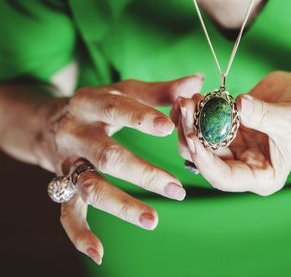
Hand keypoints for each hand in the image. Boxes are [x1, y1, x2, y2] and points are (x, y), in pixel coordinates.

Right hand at [35, 74, 203, 263]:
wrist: (52, 123)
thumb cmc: (99, 106)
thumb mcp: (125, 91)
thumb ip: (161, 91)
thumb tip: (197, 80)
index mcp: (91, 103)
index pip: (117, 108)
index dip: (141, 118)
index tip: (169, 127)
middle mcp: (76, 133)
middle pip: (107, 156)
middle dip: (142, 173)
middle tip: (176, 189)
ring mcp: (68, 163)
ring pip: (91, 187)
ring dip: (121, 205)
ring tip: (153, 221)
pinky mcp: (63, 186)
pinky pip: (68, 213)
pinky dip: (80, 234)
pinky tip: (99, 253)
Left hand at [173, 71, 290, 194]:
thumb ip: (267, 116)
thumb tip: (240, 106)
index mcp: (260, 176)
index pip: (224, 178)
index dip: (205, 162)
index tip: (192, 138)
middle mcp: (243, 164)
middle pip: (205, 158)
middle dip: (190, 135)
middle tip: (184, 108)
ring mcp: (234, 145)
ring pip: (200, 140)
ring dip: (188, 122)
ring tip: (186, 99)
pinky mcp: (229, 126)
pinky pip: (205, 122)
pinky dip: (196, 111)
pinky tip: (192, 96)